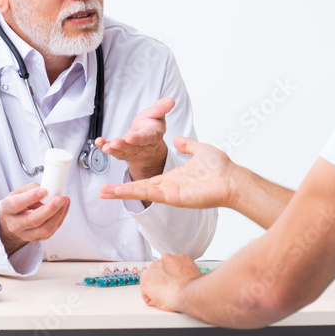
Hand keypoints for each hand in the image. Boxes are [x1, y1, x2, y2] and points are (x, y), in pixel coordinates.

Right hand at [0, 183, 69, 254]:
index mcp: (7, 209)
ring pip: (44, 229)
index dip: (31, 197)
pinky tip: (63, 208)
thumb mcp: (20, 192)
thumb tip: (48, 191)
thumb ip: (33, 189)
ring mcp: (25, 234)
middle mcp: (14, 224)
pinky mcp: (36, 239)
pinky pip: (51, 231)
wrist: (13, 221)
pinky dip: (60, 218)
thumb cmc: (17, 204)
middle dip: (49, 209)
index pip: (17, 205)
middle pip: (33, 220)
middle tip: (60, 199)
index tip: (44, 191)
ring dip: (58, 215)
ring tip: (64, 202)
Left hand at [97, 97, 174, 180]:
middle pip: (133, 147)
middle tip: (114, 143)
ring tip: (106, 146)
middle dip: (123, 146)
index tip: (130, 138)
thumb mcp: (156, 114)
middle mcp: (144, 146)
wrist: (148, 142)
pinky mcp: (123, 153)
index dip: (139, 139)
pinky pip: (114, 152)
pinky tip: (99, 143)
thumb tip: (171, 100)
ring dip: (113, 149)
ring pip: (123, 152)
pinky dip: (105, 147)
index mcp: (154, 135)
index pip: (147, 138)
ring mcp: (133, 152)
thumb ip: (160, 108)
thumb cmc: (151, 126)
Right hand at [100, 136, 236, 208]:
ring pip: (141, 192)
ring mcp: (171, 193)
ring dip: (122, 192)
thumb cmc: (221, 168)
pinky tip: (120, 192)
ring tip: (103, 192)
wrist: (232, 178)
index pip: (150, 179)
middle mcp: (170, 187)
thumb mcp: (200, 150)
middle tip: (102, 190)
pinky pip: (150, 194)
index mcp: (175, 178)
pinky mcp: (173, 196)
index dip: (135, 179)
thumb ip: (188, 145)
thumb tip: (177, 139)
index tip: (121, 180)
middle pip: (140, 189)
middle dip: (121, 190)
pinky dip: (134, 192)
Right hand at [140, 254, 202, 311]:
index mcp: (146, 277)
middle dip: (163, 278)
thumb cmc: (174, 299)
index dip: (154, 289)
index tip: (160, 291)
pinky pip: (180, 262)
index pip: (147, 282)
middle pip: (158, 272)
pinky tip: (185, 276)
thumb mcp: (157, 304)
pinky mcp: (181, 257)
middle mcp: (155, 265)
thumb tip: (158, 297)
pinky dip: (183, 268)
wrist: (188, 293)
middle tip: (171, 287)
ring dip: (172, 272)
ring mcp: (168, 260)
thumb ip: (154, 296)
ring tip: (179, 282)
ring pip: (169, 265)